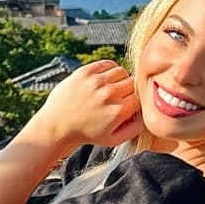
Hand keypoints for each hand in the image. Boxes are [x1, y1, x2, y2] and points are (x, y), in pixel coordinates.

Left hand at [25, 59, 141, 153]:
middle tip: (118, 97)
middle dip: (128, 90)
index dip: (136, 101)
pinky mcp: (85, 72)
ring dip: (119, 79)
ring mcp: (96, 82)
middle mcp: (108, 95)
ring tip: (111, 88)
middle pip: (132, 83)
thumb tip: (147, 115)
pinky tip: (104, 79)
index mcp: (118, 111)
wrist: (57, 125)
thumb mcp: (114, 139)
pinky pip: (107, 64)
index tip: (129, 104)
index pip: (139, 97)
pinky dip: (109, 70)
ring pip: (122, 71)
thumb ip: (135, 129)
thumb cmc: (86, 133)